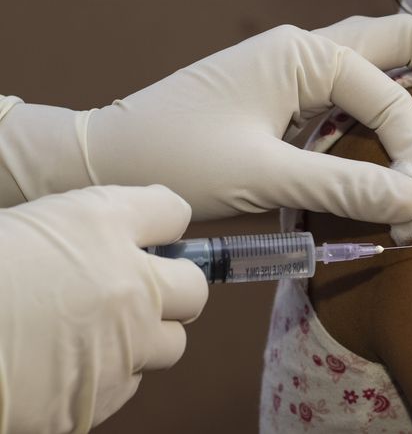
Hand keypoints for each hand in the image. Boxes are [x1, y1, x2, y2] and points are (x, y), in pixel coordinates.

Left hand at [0, 15, 411, 240]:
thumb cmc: (174, 157)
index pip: (389, 94)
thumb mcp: (261, 175)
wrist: (106, 155)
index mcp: (305, 53)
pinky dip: (403, 92)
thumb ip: (343, 182)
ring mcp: (301, 64)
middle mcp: (310, 47)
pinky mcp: (293, 89)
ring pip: (389, 51)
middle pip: (408, 38)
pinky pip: (365, 78)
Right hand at [0, 185, 205, 433]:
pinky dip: (105, 379)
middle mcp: (128, 282)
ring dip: (144, 340)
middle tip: (138, 295)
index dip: (158, 225)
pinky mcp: (98, 398)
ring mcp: (121, 345)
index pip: (170, 211)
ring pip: (170, 345)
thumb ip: (74, 237)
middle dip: (170, 291)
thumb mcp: (21, 230)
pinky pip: (125, 387)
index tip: (148, 235)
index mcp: (101, 224)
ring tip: (98, 337)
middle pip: (192, 288)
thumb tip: (92, 248)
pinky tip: (66, 370)